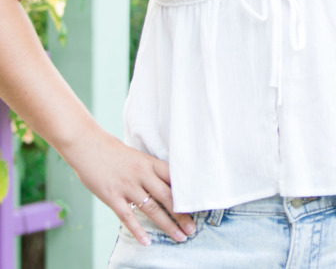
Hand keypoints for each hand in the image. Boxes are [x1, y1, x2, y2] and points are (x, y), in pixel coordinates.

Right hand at [65, 128, 195, 245]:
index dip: (186, 193)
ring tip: (179, 237)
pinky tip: (147, 241)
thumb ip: (149, 170)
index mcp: (149, 162)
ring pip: (152, 209)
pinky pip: (128, 216)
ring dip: (167, 224)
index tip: (198, 204)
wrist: (87, 145)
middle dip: (182, 214)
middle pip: (167, 196)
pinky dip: (138, 230)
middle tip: (193, 228)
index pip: (173, 178)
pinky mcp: (112, 196)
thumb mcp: (136, 156)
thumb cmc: (112, 151)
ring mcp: (127, 186)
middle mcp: (141, 174)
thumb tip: (165, 182)